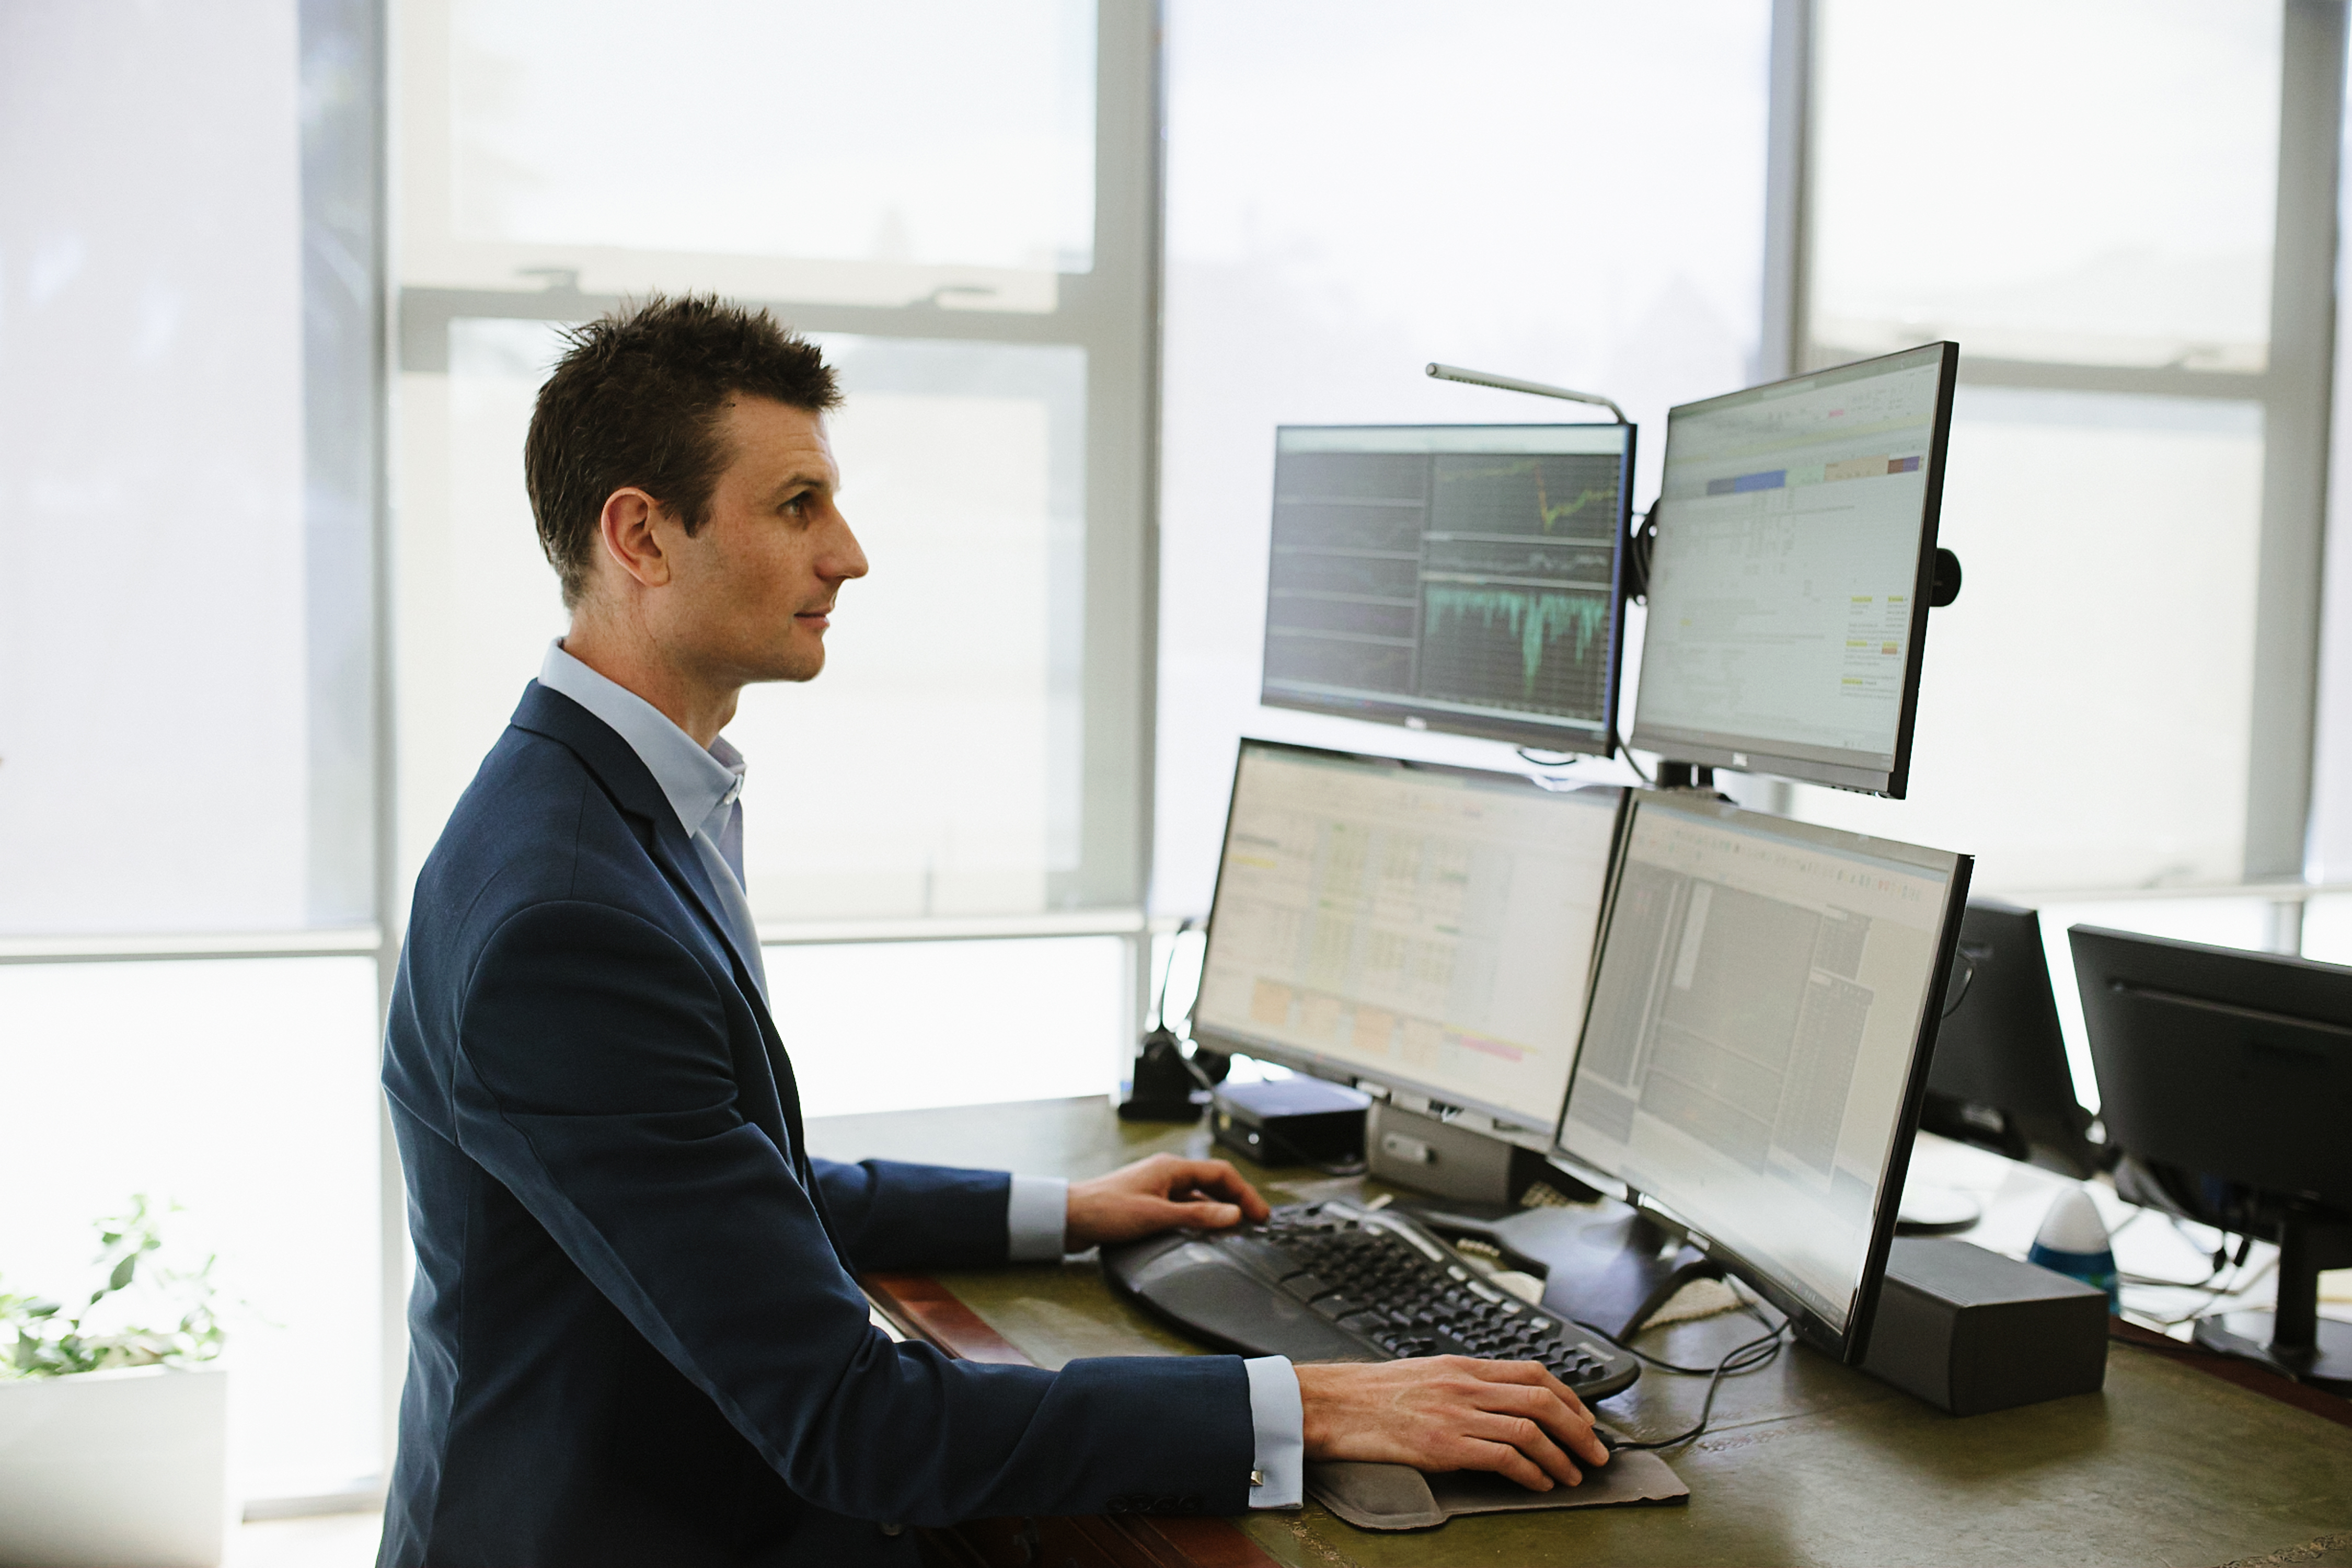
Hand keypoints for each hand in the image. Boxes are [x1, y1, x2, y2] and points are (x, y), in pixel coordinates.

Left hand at [1062, 1153, 1271, 1249]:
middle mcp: (1166, 1174)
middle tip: (1254, 1223)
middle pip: (1212, 1183)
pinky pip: (1182, 1208)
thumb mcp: (1157, 1215)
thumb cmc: (1105, 1210)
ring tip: (1234, 1230)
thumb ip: (1197, 1214)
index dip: (1245, 1194)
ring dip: (1217, 1210)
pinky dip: (1198, 1218)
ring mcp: (1156, 1189)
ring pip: (1197, 1196)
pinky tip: (1202, 1234)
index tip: (1260, 1215)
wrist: (1068, 1218)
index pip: (1221, 1173)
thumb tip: (1233, 1215)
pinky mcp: (1146, 1205)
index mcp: (1171, 1168)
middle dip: (1236, 1201)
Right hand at [1296, 1357, 1608, 1489]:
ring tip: (1573, 1475)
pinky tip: (1540, 1484)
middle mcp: (1465, 1385)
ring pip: (1531, 1429)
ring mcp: (1456, 1414)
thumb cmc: (1373, 1394)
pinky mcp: (1445, 1445)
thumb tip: (1498, 1403)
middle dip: (1580, 1429)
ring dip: (1562, 1456)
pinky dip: (1531, 1472)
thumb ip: (1462, 1384)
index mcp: (1462, 1366)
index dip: (1570, 1397)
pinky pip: (1504, 1457)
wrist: (1332, 1403)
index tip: (1585, 1419)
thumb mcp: (1425, 1375)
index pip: (1533, 1372)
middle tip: (1596, 1453)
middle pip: (1543, 1399)